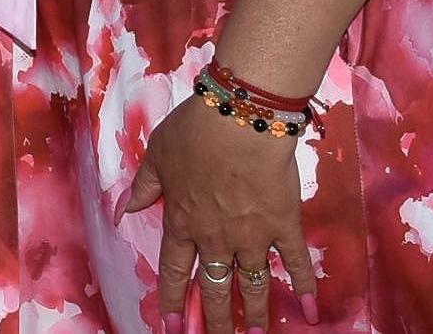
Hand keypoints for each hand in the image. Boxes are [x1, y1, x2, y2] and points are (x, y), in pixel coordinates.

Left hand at [126, 95, 316, 331]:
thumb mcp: (156, 155)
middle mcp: (215, 237)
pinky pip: (295, 263)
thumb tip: (123, 210)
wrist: (239, 120)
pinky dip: (304, 287)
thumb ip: (142, 187)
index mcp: (182, 221)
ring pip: (252, 284)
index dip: (173, 300)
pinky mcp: (284, 225)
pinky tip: (309, 312)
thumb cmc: (193, 131)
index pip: (175, 270)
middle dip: (216, 319)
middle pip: (215, 287)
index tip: (172, 326)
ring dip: (254, 313)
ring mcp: (252, 235)